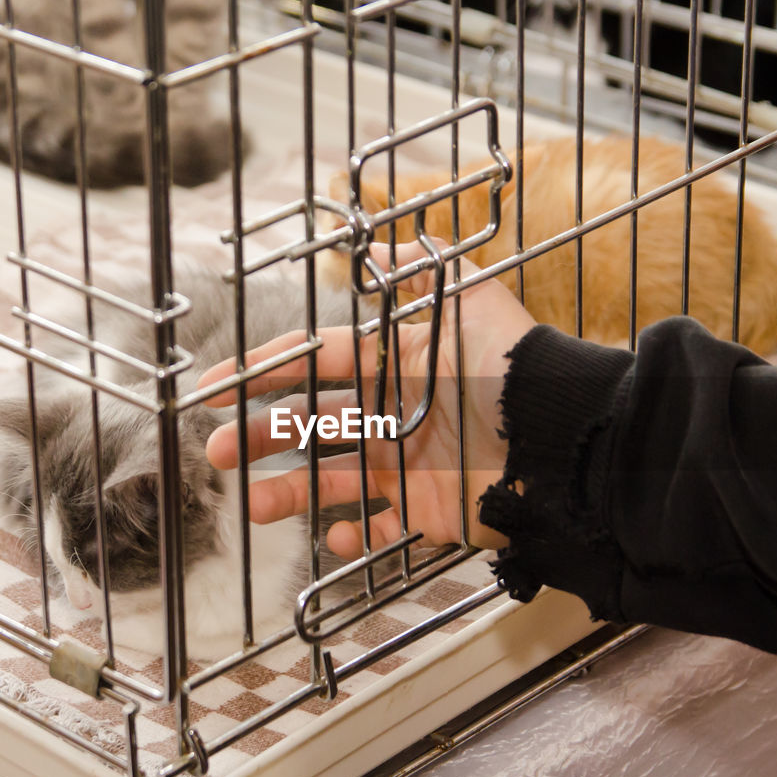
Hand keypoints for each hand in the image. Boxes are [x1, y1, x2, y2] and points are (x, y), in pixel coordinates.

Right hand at [199, 240, 536, 558]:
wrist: (560, 439)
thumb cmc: (515, 366)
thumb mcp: (469, 299)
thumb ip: (419, 266)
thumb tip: (367, 241)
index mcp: (397, 362)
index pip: (318, 361)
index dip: (266, 370)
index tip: (215, 386)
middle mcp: (396, 412)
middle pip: (314, 424)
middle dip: (263, 436)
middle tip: (219, 451)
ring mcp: (409, 464)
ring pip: (334, 479)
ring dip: (290, 493)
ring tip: (252, 508)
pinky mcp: (429, 509)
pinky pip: (381, 527)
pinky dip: (351, 534)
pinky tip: (329, 535)